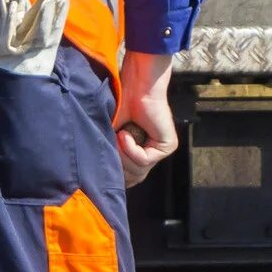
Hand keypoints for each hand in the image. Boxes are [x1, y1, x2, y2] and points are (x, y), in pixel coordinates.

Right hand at [115, 49, 179, 184]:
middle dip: (118, 164)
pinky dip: (131, 148)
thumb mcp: (111, 138)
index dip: (116, 175)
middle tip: (111, 144)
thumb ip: (112, 158)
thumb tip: (103, 185)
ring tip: (118, 135)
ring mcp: (162, 150)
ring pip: (138, 171)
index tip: (103, 164)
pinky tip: (126, 132)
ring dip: (123, 154)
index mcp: (142, 151)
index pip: (131, 178)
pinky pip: (144, 160)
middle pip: (134, 178)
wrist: (136, 86)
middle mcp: (154, 153)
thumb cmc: (121, 105)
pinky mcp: (168, 146)